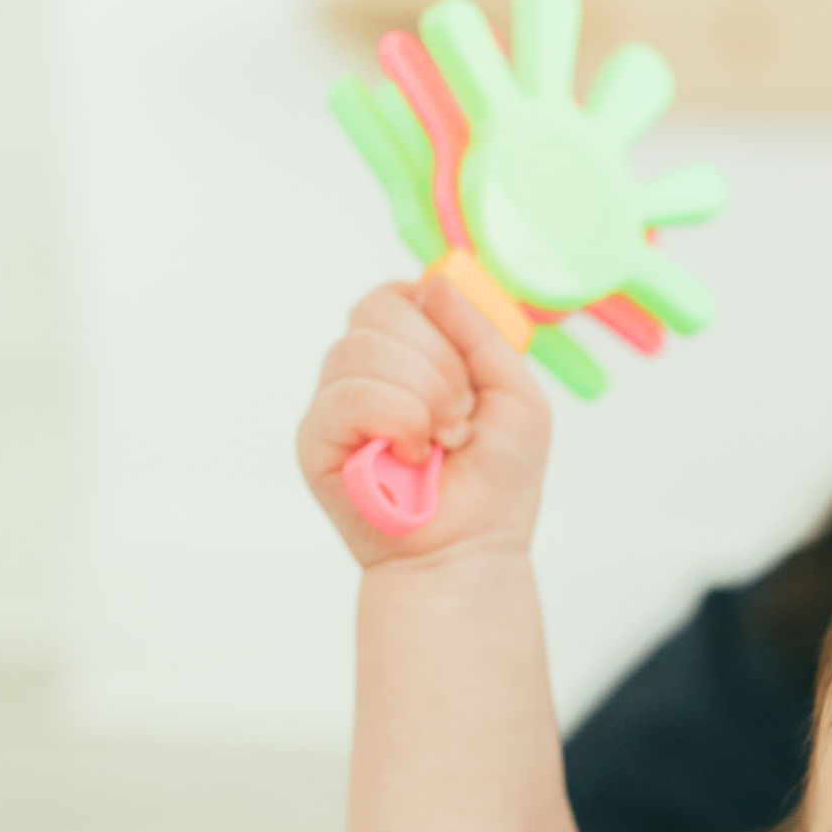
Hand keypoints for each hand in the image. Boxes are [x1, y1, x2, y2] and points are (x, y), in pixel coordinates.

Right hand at [296, 271, 551, 569]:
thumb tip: (436, 278)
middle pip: (379, 311)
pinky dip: (396, 420)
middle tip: (461, 420)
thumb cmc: (494, 484)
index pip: (400, 295)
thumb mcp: (516, 394)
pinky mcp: (315, 437)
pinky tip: (412, 455)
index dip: (438, 320)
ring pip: (363, 349)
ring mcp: (336, 402)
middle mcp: (366, 371)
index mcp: (408, 353)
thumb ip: (484, 331)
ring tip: (441, 443)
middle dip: (440, 365)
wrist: (471, 552)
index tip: (470, 370)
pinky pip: (347, 395)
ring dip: (424, 397)